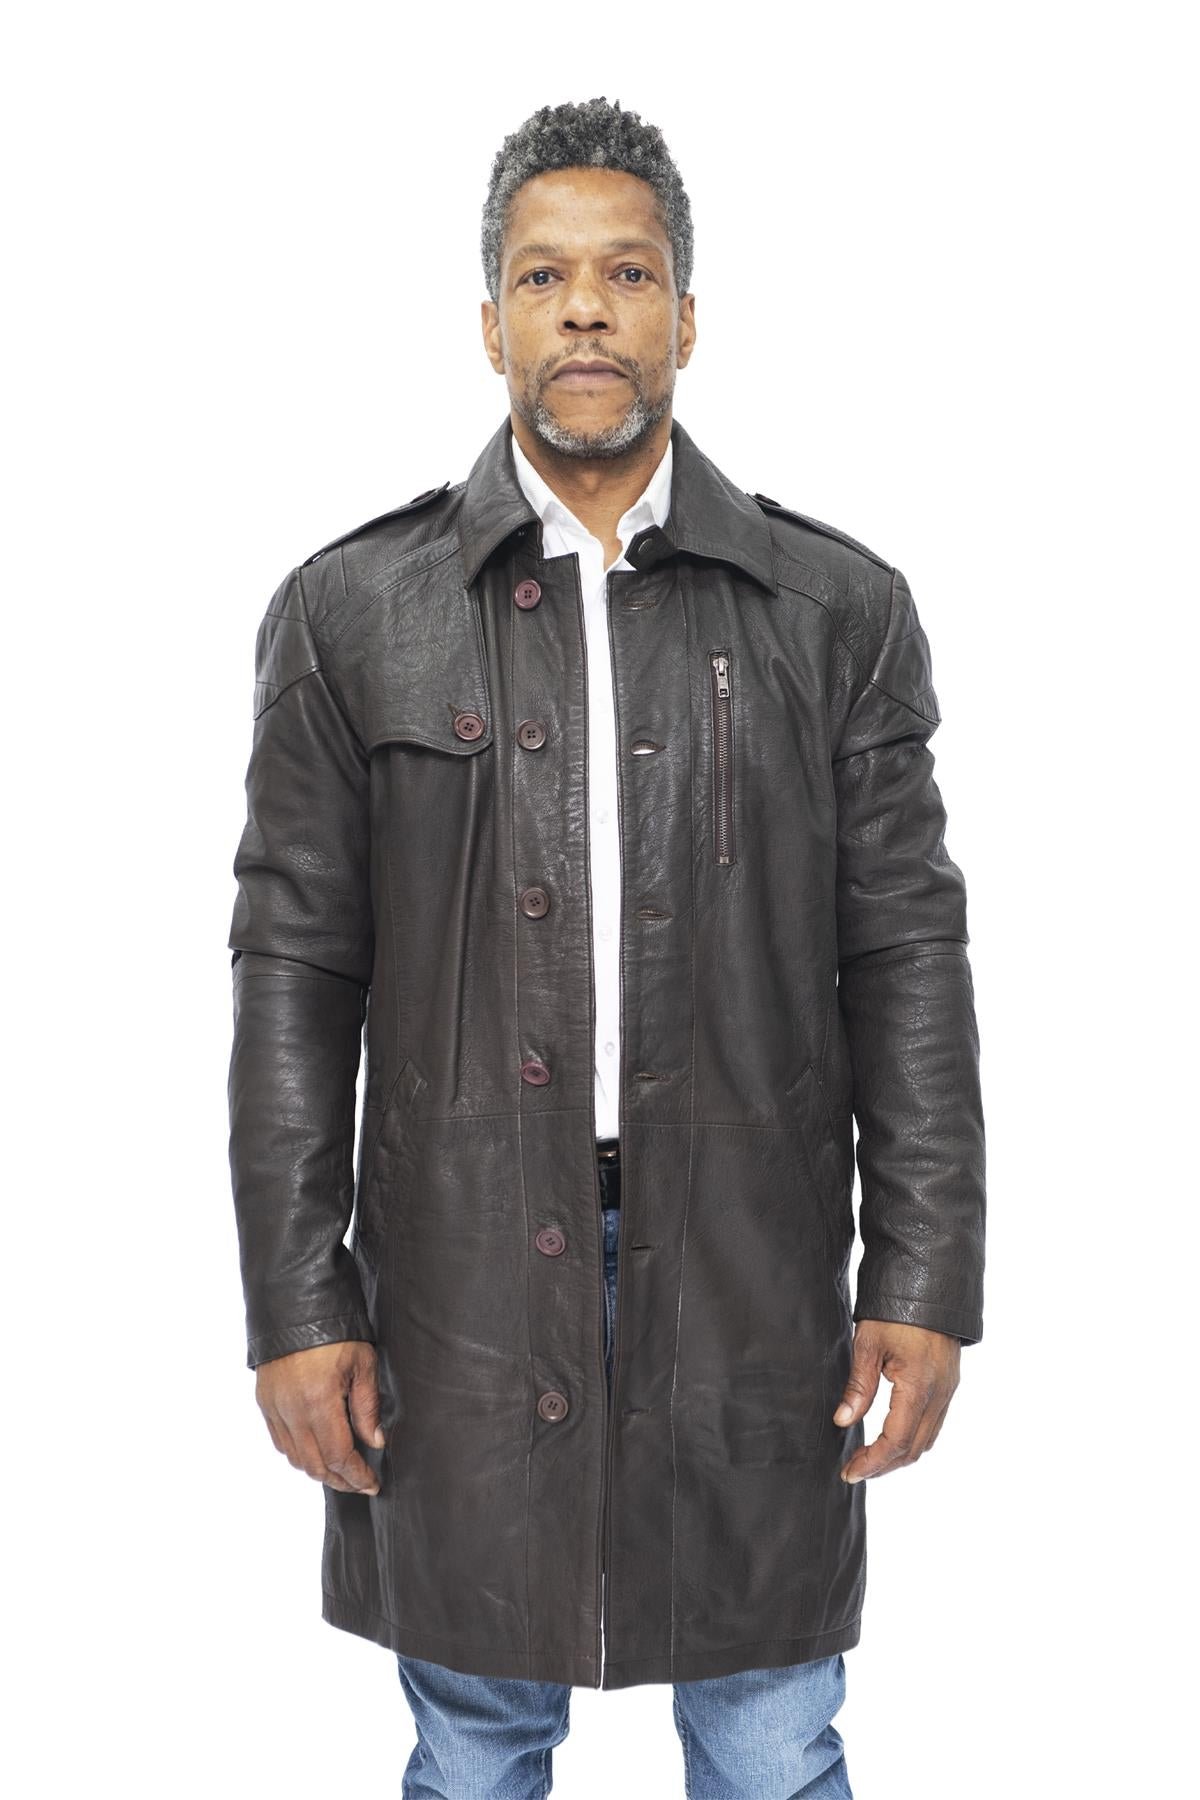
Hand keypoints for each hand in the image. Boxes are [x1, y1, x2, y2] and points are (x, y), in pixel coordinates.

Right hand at [255, 1339, 384, 1495]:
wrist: (294, 1307)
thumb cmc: (334, 1332)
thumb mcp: (362, 1364)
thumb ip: (367, 1408)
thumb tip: (375, 1442)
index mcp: (319, 1402)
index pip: (338, 1455)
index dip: (356, 1475)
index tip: (372, 1484)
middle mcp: (292, 1411)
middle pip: (315, 1465)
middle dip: (340, 1480)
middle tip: (359, 1482)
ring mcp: (274, 1408)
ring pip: (295, 1458)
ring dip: (319, 1470)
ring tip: (341, 1470)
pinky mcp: (264, 1403)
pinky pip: (280, 1442)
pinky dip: (299, 1454)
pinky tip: (316, 1451)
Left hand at [832, 1319, 960, 1482]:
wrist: (931, 1283)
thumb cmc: (896, 1310)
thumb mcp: (868, 1344)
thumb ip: (859, 1387)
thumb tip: (843, 1421)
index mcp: (919, 1387)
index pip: (896, 1441)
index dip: (873, 1462)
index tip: (850, 1472)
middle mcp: (940, 1394)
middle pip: (915, 1448)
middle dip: (884, 1465)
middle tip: (855, 1470)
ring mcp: (948, 1390)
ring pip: (927, 1439)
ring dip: (899, 1455)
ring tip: (870, 1459)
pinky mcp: (949, 1383)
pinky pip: (934, 1424)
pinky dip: (913, 1439)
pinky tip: (893, 1437)